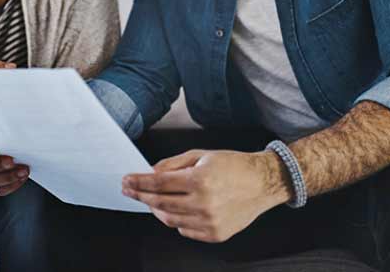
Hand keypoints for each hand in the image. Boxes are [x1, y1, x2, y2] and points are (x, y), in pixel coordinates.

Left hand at [122, 149, 289, 242]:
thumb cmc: (234, 166)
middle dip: (140, 196)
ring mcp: (210, 221)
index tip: (127, 181)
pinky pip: (185, 231)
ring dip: (156, 209)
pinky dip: (176, 221)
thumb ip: (172, 164)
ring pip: (170, 220)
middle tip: (129, 190)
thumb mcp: (201, 155)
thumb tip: (150, 172)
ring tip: (152, 200)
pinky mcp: (216, 234)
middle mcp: (204, 203)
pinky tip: (176, 210)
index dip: (139, 182)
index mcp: (200, 180)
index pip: (158, 183)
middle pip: (160, 203)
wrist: (263, 183)